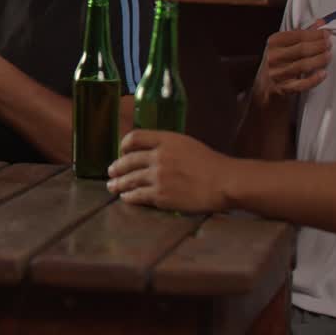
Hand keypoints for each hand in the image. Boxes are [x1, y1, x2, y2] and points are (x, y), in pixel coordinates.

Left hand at [107, 130, 231, 212]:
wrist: (224, 182)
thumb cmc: (210, 163)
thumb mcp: (186, 144)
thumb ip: (166, 145)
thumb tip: (149, 151)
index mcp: (165, 140)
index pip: (134, 137)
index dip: (124, 145)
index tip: (121, 151)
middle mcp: (158, 156)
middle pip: (127, 160)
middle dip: (116, 168)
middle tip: (111, 172)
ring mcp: (158, 176)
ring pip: (129, 180)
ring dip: (118, 184)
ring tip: (112, 186)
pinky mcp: (161, 195)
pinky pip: (138, 196)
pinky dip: (129, 197)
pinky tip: (126, 198)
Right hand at [255, 20, 330, 101]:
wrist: (264, 86)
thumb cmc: (278, 61)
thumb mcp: (284, 45)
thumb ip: (302, 34)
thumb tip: (321, 23)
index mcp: (273, 42)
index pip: (298, 36)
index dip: (315, 34)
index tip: (328, 34)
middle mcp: (273, 56)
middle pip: (301, 49)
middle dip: (319, 46)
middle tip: (330, 44)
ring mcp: (276, 73)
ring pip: (302, 66)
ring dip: (319, 60)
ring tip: (329, 56)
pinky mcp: (281, 88)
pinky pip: (300, 85)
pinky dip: (313, 80)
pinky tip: (323, 74)